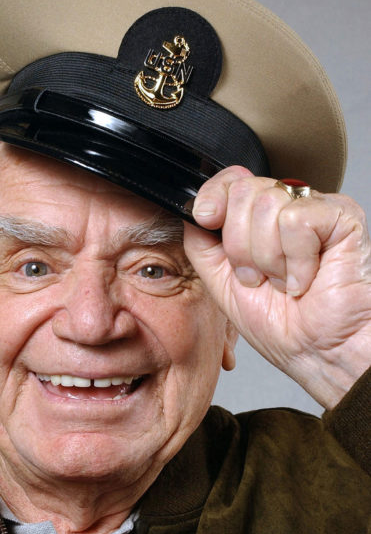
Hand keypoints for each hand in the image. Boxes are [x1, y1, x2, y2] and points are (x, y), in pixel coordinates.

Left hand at [184, 166, 370, 408]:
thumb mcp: (221, 281)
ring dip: (269, 259)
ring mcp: (316, 208)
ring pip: (267, 205)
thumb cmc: (281, 324)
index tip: (207, 218)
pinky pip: (296, 219)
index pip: (232, 180)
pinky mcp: (341, 216)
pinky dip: (296, 259)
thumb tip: (191, 211)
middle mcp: (288, 207)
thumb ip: (202, 243)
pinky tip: (306, 277)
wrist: (317, 353)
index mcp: (260, 219)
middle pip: (244, 191)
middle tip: (260, 277)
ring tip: (285, 281)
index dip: (214, 195)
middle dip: (240, 246)